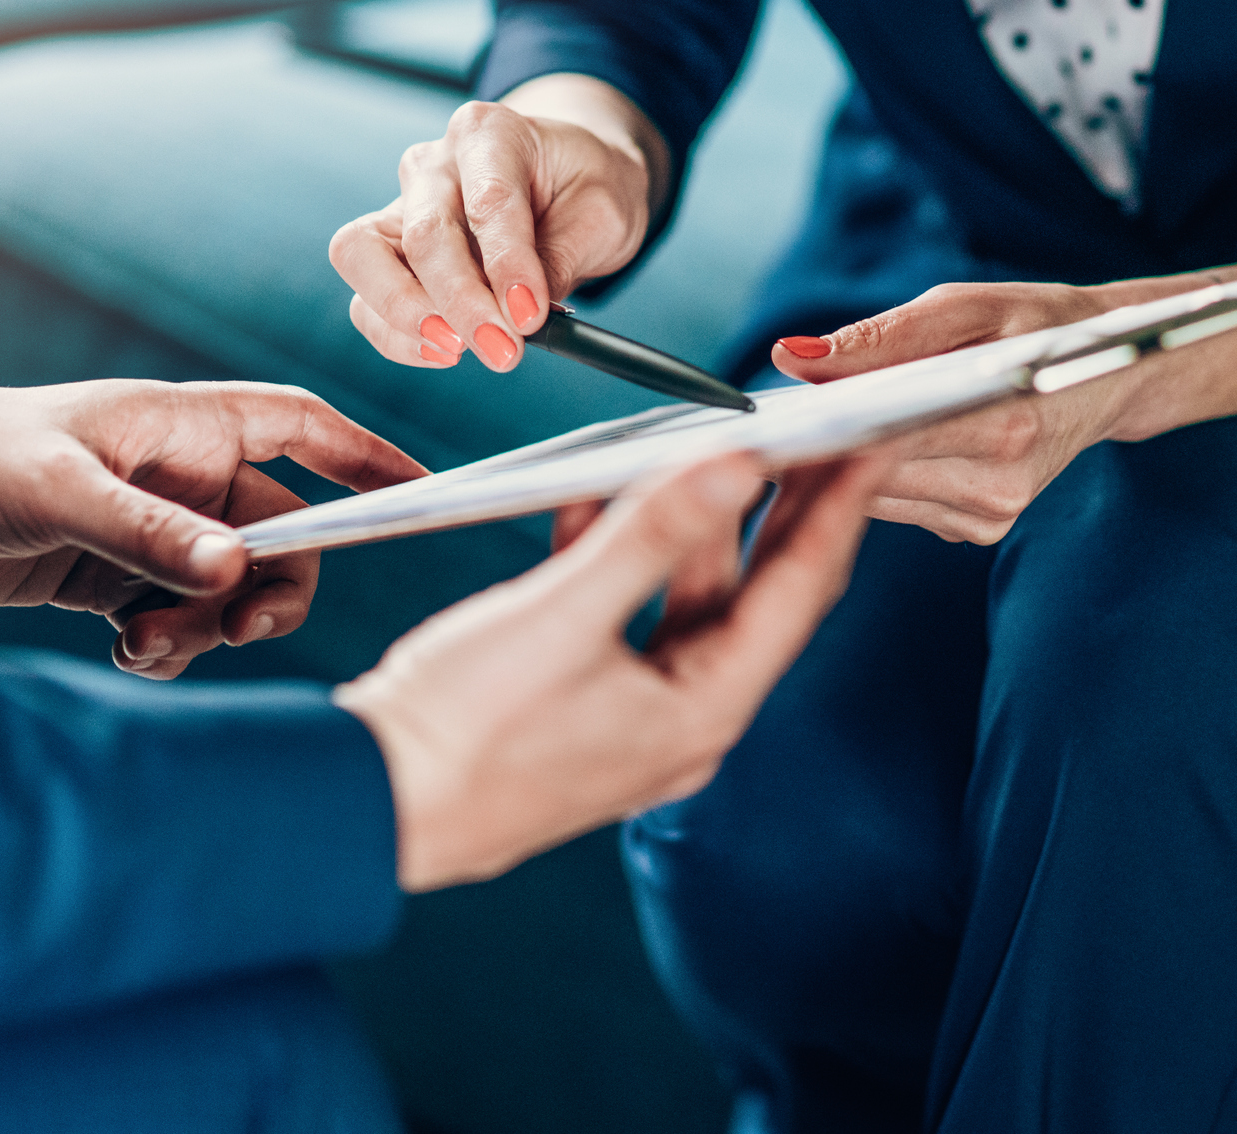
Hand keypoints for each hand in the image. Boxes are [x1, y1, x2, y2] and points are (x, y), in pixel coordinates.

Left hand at [0, 374, 425, 677]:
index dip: (368, 459)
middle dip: (273, 587)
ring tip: (148, 644)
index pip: (304, 431)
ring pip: (231, 587)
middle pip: (283, 535)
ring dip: (211, 626)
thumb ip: (148, 535)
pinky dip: (171, 645)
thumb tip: (237, 574)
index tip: (422, 494)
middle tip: (236, 625)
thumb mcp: (56, 492)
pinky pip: (179, 618)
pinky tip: (128, 653)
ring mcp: (148, 529)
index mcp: (182, 427)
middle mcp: (179, 476)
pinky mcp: (109, 578)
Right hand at [330, 75, 666, 372]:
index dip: (506, 264)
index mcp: (489, 134)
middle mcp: (433, 164)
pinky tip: (446, 351)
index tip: (530, 316)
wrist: (566, 181)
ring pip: (362, 257)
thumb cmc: (583, 186)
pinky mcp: (387, 252)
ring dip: (406, 316)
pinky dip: (397, 336)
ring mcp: (400, 206)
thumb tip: (520, 316)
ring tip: (460, 350)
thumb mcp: (601, 212)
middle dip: (461, 302)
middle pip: (423, 233)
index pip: (488, 201)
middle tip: (502, 349)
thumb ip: (560, 258)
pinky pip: (366, 299)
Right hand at [333, 451, 885, 890]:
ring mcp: (632, 717)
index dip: (839, 507)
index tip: (873, 437)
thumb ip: (653, 535)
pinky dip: (619, 556)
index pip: (799, 591)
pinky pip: (622, 617)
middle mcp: (683, 721)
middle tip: (813, 430)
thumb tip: (738, 466)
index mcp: (702, 710)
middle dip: (781, 509)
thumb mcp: (562, 616)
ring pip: (684, 600)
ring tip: (703, 445)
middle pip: (754, 595)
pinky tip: (594, 497)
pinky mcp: (579, 705)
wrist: (363, 807)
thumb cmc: (459, 731)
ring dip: (688, 524)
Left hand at [765, 242, 1236, 545]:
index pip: (884, 440)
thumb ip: (879, 338)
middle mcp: (998, 486)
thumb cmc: (1044, 324)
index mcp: (1004, 426)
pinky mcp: (977, 532)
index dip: (816, 433)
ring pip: (874, 499)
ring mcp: (989, 518)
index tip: (761, 419)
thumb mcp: (967, 308)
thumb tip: (791, 358)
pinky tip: (861, 447)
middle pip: (869, 477)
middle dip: (815, 447)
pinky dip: (870, 476)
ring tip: (808, 423)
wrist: (1115, 372)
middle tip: (763, 417)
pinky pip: (896, 506)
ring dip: (836, 464)